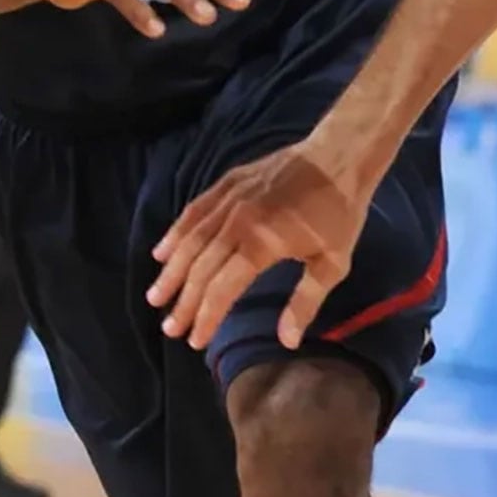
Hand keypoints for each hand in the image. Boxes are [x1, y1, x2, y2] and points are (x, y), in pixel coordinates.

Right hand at [147, 137, 372, 351]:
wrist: (339, 155)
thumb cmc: (340, 212)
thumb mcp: (333, 262)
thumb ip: (306, 301)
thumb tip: (287, 341)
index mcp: (261, 244)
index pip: (222, 288)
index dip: (206, 316)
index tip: (195, 339)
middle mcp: (236, 222)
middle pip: (200, 269)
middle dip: (183, 302)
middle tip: (170, 328)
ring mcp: (228, 199)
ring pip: (190, 241)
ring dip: (171, 272)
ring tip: (156, 297)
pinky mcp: (226, 183)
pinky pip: (193, 212)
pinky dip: (175, 234)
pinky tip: (162, 252)